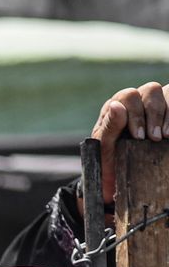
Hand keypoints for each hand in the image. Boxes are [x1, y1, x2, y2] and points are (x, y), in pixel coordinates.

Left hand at [90, 81, 166, 204]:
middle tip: (154, 138)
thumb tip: (116, 105)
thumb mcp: (104, 146)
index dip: (136, 115)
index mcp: (117, 106)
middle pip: (151, 91)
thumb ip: (109, 126)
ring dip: (167, 114)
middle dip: (153, 115)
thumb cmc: (109, 159)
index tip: (139, 137)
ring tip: (165, 136)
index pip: (129, 96)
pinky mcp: (166, 111)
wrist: (121, 175)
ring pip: (167, 92)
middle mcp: (136, 101)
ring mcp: (153, 104)